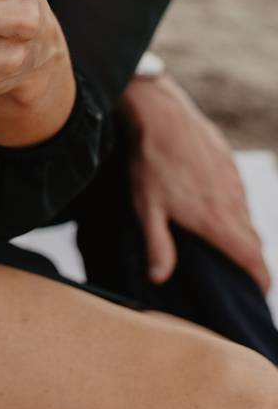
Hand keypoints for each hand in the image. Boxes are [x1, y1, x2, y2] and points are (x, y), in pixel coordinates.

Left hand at [121, 75, 270, 291]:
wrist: (161, 117)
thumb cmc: (150, 165)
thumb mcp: (147, 210)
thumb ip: (157, 246)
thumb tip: (160, 279)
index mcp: (216, 219)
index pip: (250, 256)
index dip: (260, 277)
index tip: (261, 291)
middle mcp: (232, 201)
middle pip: (253, 239)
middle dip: (252, 259)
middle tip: (244, 274)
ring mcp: (234, 180)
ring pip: (246, 215)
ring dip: (242, 233)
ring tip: (229, 245)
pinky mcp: (229, 163)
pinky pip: (239, 193)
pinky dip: (235, 209)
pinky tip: (217, 209)